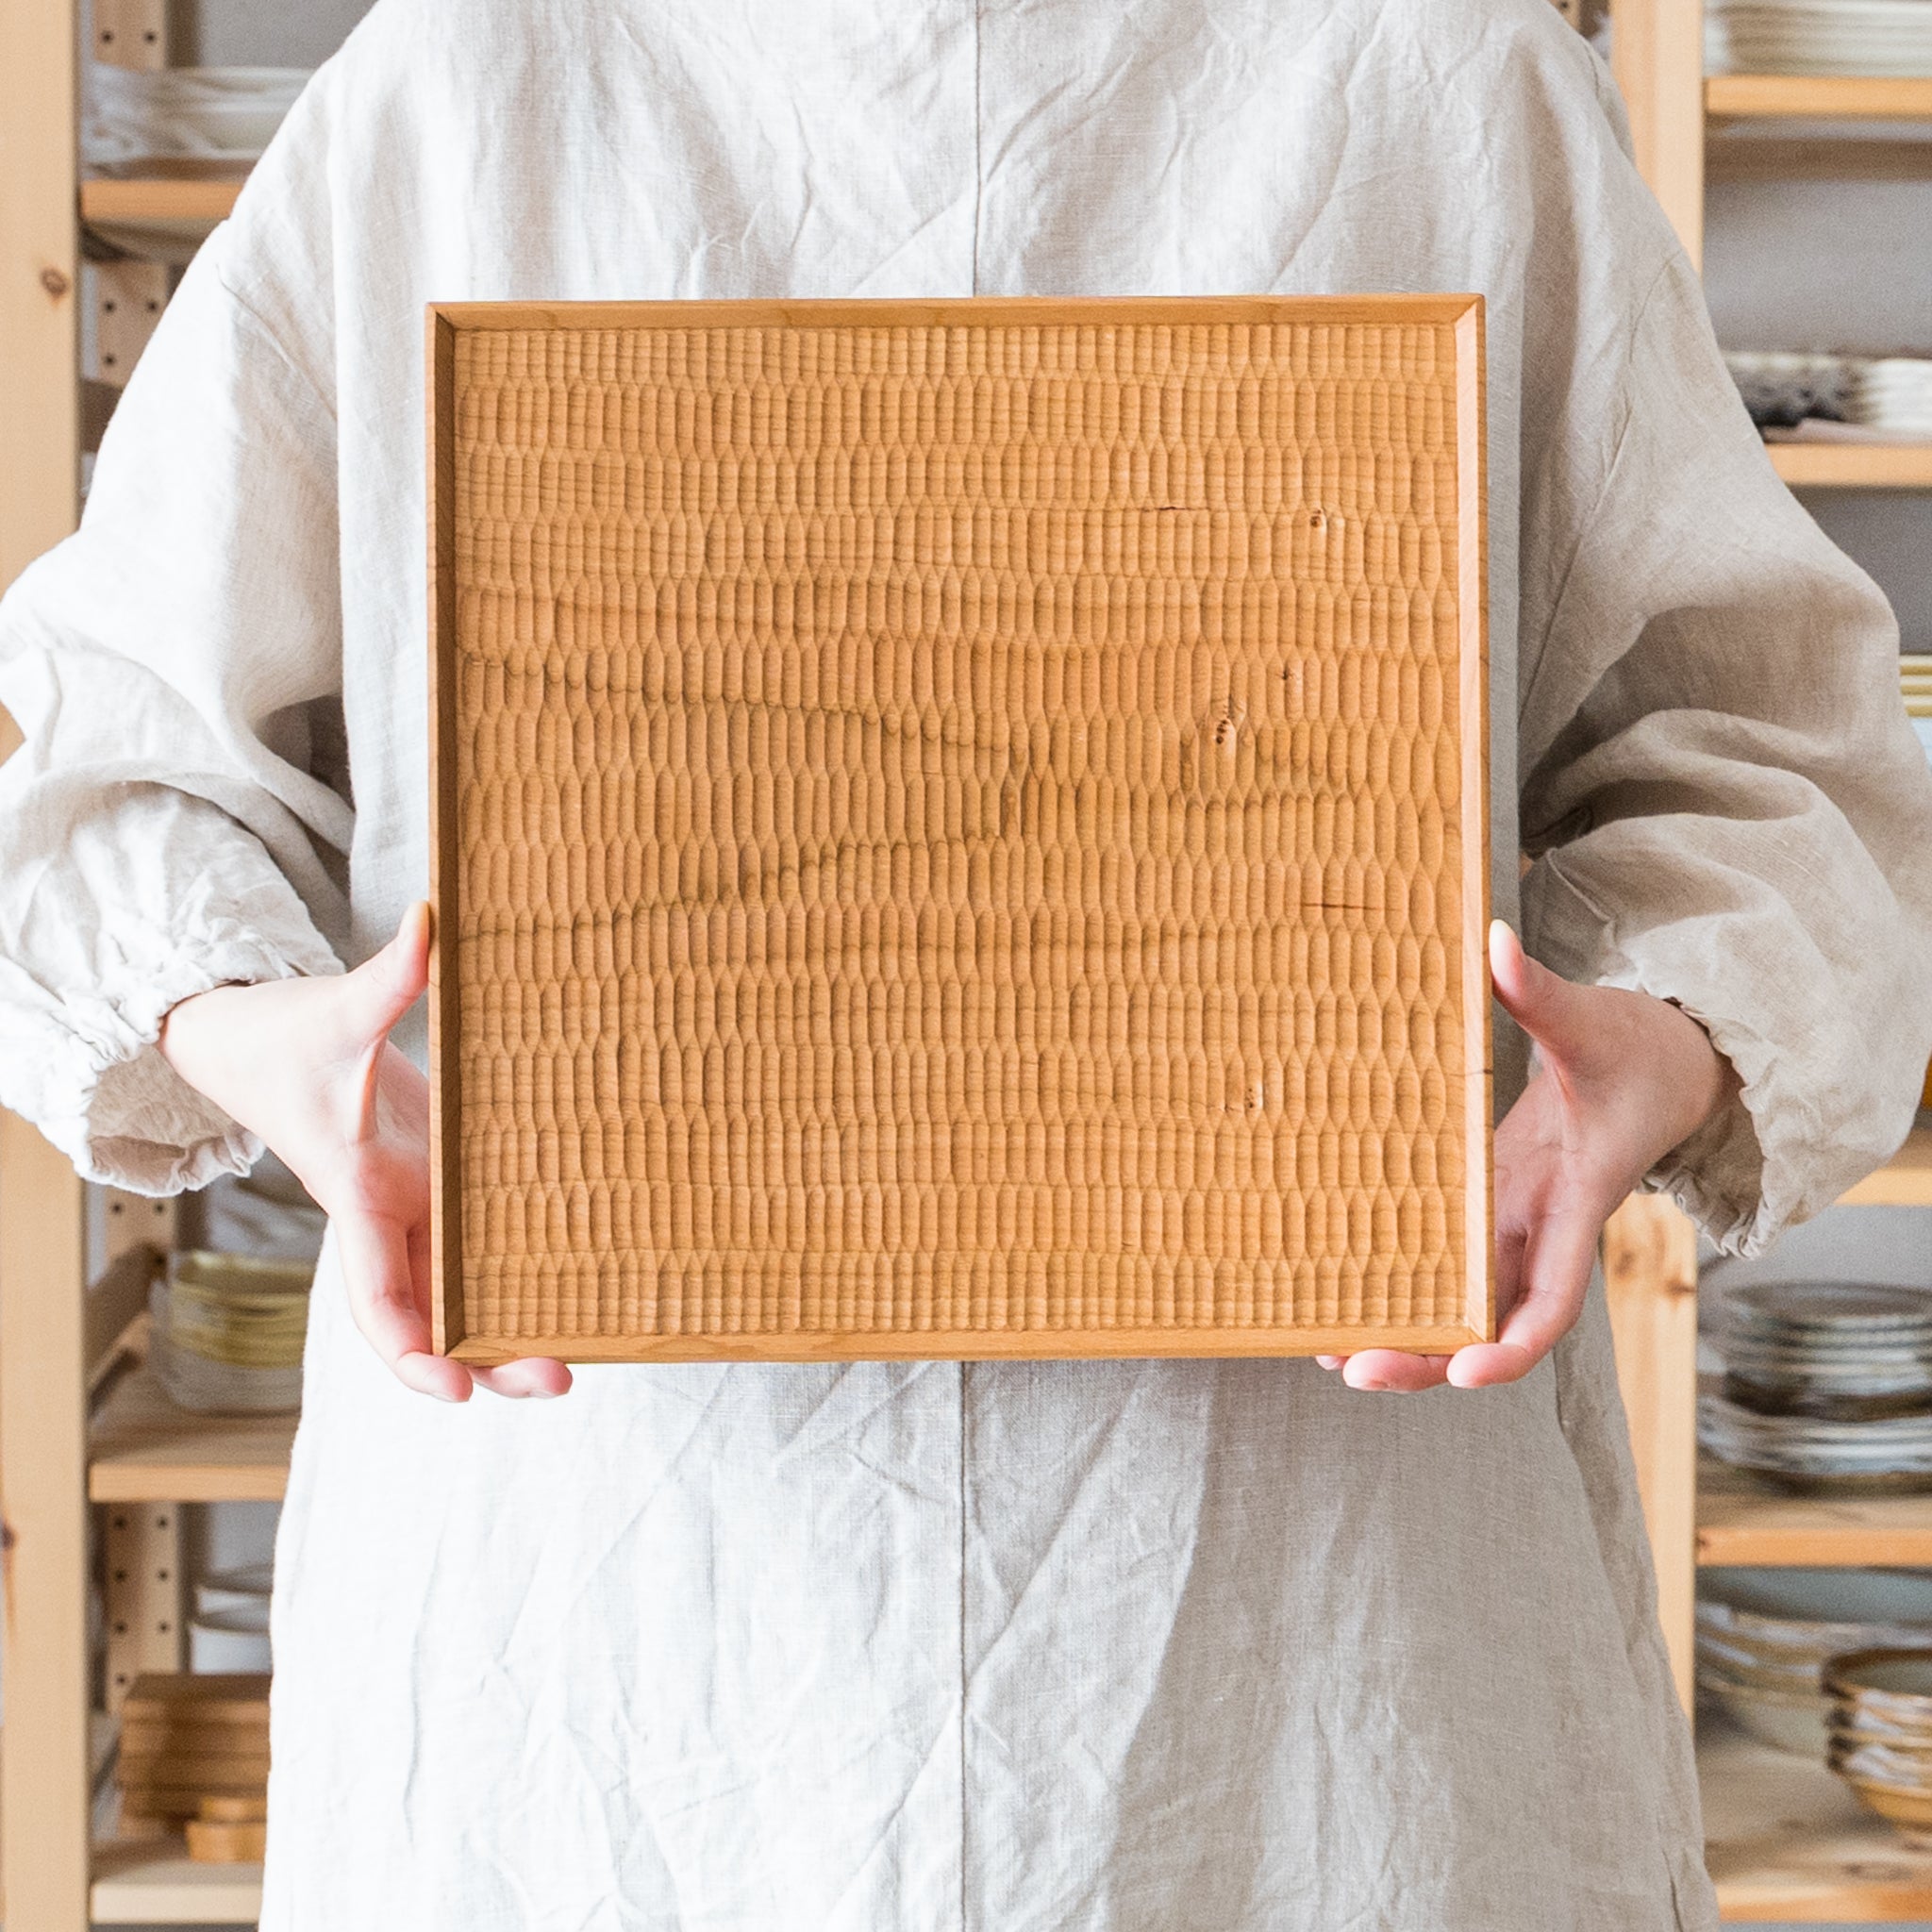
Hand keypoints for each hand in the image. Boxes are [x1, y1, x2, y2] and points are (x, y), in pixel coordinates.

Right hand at [158, 904, 571, 1402]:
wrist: (256, 1044)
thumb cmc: (289, 1039)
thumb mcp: (336, 1009)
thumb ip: (387, 977)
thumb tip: (430, 922)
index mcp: (353, 1195)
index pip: (372, 1293)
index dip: (409, 1347)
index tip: (452, 1386)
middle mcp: (386, 1217)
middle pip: (431, 1314)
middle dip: (485, 1357)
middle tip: (558, 1381)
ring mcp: (413, 1208)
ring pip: (458, 1290)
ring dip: (508, 1325)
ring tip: (581, 1353)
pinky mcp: (436, 1185)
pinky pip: (475, 1247)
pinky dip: (513, 1272)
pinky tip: (575, 1285)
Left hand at [1318, 920, 1734, 1394]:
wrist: (1668, 1067)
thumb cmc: (1637, 1051)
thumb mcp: (1593, 1022)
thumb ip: (1542, 993)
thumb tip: (1495, 939)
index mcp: (1577, 1201)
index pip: (1554, 1299)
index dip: (1511, 1344)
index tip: (1466, 1372)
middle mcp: (1542, 1229)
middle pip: (1490, 1321)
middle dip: (1429, 1358)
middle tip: (1353, 1371)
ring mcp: (1515, 1224)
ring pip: (1463, 1303)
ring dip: (1407, 1334)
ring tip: (1327, 1353)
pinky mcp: (1492, 1207)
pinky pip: (1448, 1264)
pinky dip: (1405, 1287)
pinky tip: (1342, 1298)